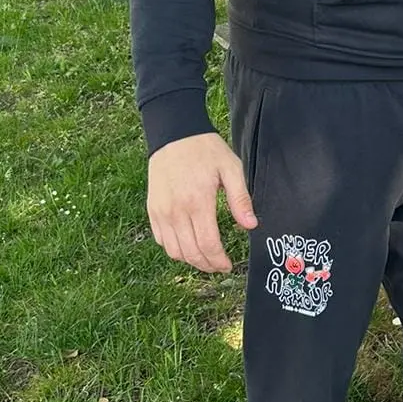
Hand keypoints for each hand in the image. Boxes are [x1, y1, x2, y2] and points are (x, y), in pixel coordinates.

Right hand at [147, 131, 257, 272]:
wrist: (175, 135)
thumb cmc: (206, 150)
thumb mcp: (231, 168)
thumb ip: (240, 199)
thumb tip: (250, 225)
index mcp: (198, 201)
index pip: (208, 244)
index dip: (219, 260)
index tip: (228, 265)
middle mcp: (176, 210)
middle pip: (191, 253)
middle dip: (207, 265)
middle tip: (219, 266)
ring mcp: (161, 211)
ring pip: (173, 251)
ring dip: (190, 260)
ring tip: (205, 258)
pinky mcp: (152, 210)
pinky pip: (161, 240)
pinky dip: (174, 249)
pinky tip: (188, 245)